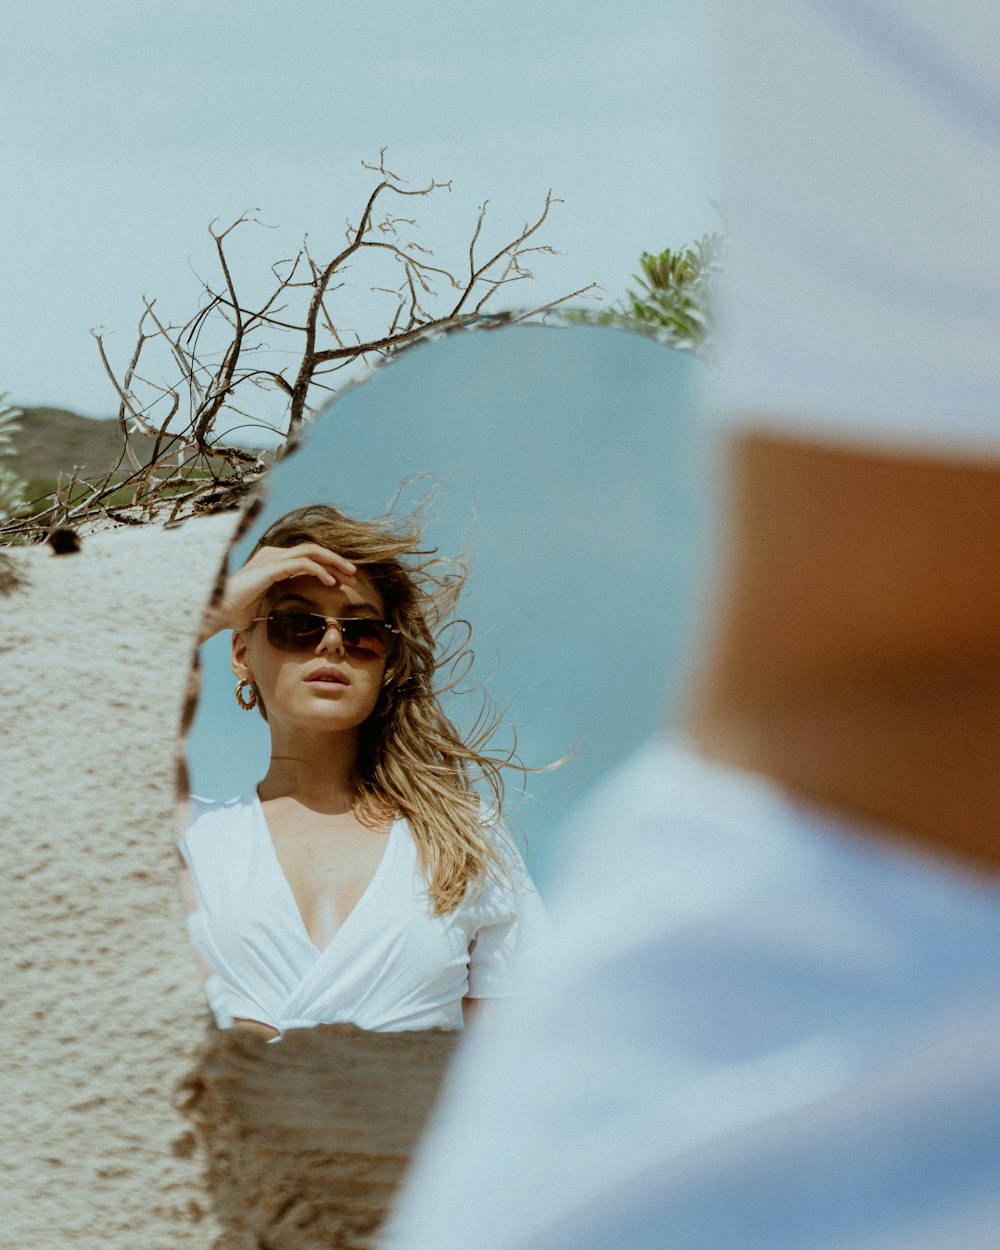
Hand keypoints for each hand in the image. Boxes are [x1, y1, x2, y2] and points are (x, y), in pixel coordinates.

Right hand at [199, 543, 356, 641]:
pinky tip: (331, 583)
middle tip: (354, 575)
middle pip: (313, 549)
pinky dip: (320, 571)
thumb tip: (296, 623)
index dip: (328, 565)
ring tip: (350, 576)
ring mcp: (271, 558)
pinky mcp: (271, 567)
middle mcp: (272, 554)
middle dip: (336, 560)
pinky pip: (302, 563)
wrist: (215, 612)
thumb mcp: (265, 606)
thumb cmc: (236, 612)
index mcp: (272, 561)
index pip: (306, 556)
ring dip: (334, 562)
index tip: (344, 579)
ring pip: (312, 551)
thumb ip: (280, 605)